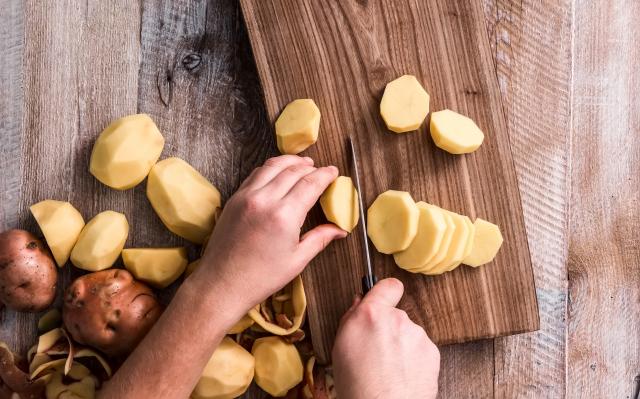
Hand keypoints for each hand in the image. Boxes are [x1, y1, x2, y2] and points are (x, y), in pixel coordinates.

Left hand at [193, 155, 346, 316]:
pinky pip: (255, 174)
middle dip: (310, 167)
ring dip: (290, 162)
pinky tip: (278, 172)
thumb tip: (340, 230)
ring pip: (272, 166)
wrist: (221, 284)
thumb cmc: (260, 278)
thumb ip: (320, 239)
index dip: (325, 175)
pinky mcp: (234, 199)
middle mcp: (265, 200)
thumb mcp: (297, 260)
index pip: (310, 183)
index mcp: (284, 216)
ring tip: (302, 164)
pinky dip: (270, 168)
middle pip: (293, 171)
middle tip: (320, 170)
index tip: (333, 172)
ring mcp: (246, 197)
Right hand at [332, 278, 439, 398]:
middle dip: (388, 328)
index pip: (388, 285)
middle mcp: (397, 318)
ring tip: (389, 368)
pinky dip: (414, 359)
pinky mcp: (432, 351)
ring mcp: (417, 335)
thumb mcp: (340, 347)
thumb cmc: (357, 385)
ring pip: (409, 333)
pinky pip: (421, 349)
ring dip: (401, 346)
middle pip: (396, 315)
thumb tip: (360, 302)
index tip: (384, 298)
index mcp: (370, 314)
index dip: (386, 292)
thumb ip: (351, 318)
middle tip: (376, 351)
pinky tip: (402, 375)